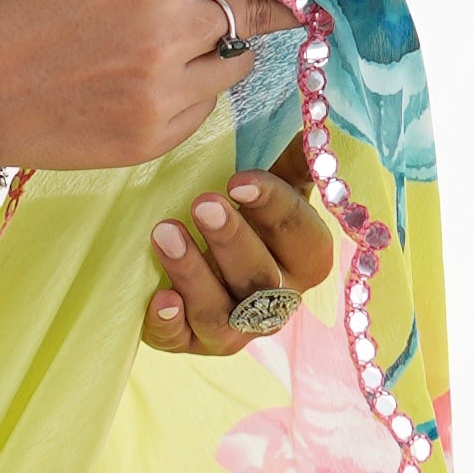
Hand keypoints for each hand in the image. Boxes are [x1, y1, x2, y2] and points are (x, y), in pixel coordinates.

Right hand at [0, 0, 342, 175]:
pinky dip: (183, 93)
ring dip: (211, 51)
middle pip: (248, 13)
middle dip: (242, 4)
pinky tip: (129, 90)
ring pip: (230, 65)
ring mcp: (158, 94)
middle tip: (220, 3)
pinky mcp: (149, 140)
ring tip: (147, 54)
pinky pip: (199, 107)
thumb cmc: (10, 16)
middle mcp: (162, 36)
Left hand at [138, 167, 334, 358]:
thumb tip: (314, 129)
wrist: (210, 265)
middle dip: (230, 240)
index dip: (273, 207)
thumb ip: (293, 164)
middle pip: (260, 279)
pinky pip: (180, 341)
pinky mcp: (192, 343)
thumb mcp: (276, 188)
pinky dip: (169, 323)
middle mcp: (277, 302)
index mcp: (306, 260)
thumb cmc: (250, 219)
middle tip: (201, 203)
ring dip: (192, 272)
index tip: (237, 180)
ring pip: (219, 312)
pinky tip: (159, 299)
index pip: (300, 235)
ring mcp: (236, 330)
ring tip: (164, 233)